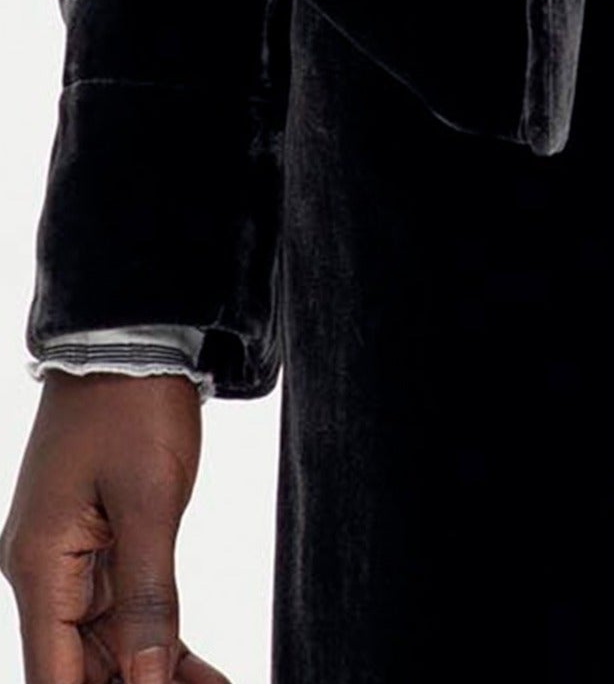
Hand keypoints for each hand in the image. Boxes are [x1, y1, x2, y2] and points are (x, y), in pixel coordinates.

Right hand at [0, 370, 230, 683]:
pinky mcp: (98, 543)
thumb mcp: (150, 502)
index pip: (56, 677)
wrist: (132, 336)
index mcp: (42, 569)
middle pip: (81, 667)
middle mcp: (45, 573)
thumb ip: (149, 598)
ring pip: (106, 644)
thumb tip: (145, 681)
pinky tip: (198, 669)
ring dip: (153, 670)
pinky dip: (157, 638)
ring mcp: (71, 559)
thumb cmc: (133, 405)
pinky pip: (123, 609)